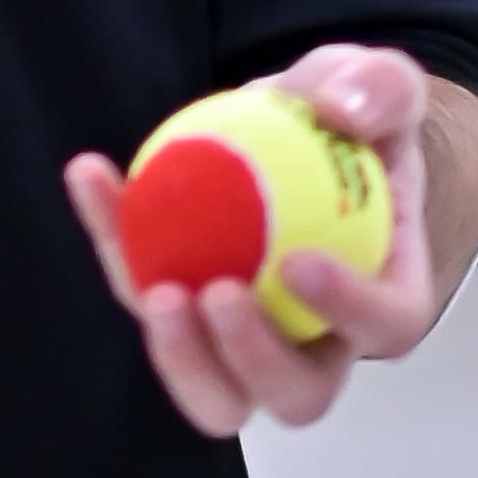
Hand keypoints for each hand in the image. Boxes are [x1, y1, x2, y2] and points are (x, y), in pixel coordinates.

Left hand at [65, 45, 477, 441]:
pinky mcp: (184, 315)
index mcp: (386, 299)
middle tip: (216, 292)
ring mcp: (245, 343)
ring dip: (178, 354)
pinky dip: (114, 240)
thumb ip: (379, 89)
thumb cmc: (359, 119)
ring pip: (213, 389)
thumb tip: (342, 108)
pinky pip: (144, 292)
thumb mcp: (383, 84)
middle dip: (250, 359)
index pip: (382, 325)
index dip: (345, 309)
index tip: (299, 261)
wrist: (303, 131)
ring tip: (155, 287)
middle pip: (293, 392)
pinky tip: (92, 174)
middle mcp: (320, 343)